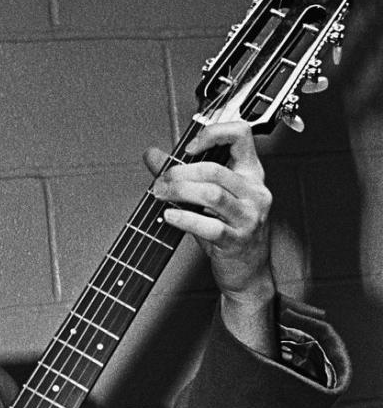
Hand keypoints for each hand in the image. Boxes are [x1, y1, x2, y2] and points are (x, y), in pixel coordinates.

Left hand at [145, 121, 276, 352]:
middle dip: (180, 172)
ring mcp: (249, 217)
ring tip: (160, 194)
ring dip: (179, 192)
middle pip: (215, 169)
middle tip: (160, 180)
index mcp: (251, 174)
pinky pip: (209, 226)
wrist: (247, 273)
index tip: (188, 147)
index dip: (214, 133)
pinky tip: (169, 216)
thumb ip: (184, 175)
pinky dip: (185, 219)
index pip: (241, 135)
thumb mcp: (208, 201)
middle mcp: (255, 192)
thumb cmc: (229, 234)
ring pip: (212, 194)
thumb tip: (152, 155)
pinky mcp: (237, 240)